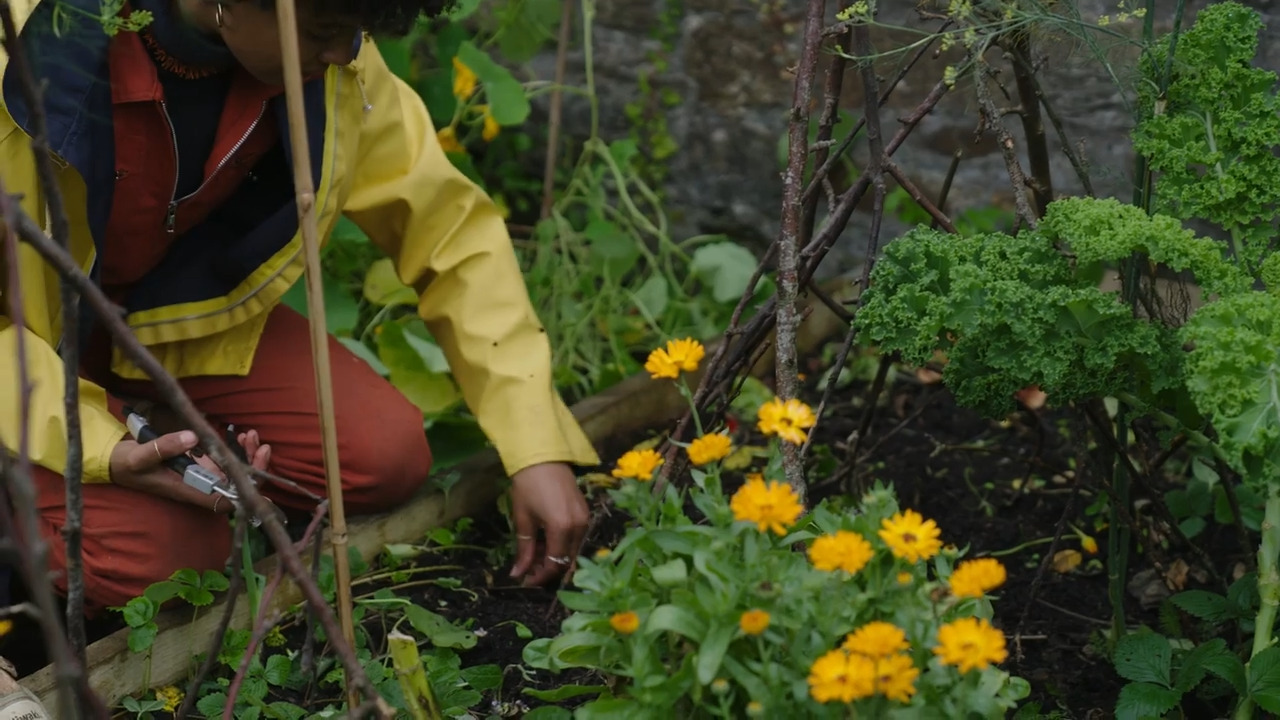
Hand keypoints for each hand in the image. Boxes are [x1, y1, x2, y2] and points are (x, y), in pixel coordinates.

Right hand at [109, 429, 270, 512]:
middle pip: (238, 488)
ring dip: (249, 456)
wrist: (117, 461)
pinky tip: (242, 435)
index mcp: (189, 491)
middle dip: (254, 468)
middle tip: (260, 446)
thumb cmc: (127, 464)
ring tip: (251, 436)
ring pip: (236, 473)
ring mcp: (203, 476)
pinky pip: (227, 462)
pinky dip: (238, 450)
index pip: (225, 502)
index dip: (245, 494)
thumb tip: (193, 437)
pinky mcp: (202, 466)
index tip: (257, 474)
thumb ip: (164, 448)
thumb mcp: (139, 456)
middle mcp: (201, 487)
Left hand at [508, 462, 589, 586]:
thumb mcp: (523, 519)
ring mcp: (585, 518)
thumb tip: (518, 574)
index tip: (526, 581)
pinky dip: (562, 545)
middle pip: (567, 560)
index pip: (555, 564)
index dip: (541, 576)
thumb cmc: (528, 486)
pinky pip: (576, 537)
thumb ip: (524, 549)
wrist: (543, 456)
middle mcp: (579, 526)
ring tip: (536, 554)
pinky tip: (547, 542)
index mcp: (562, 528)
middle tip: (529, 571)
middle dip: (548, 569)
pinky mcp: (585, 512)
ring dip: (555, 557)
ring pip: (572, 550)